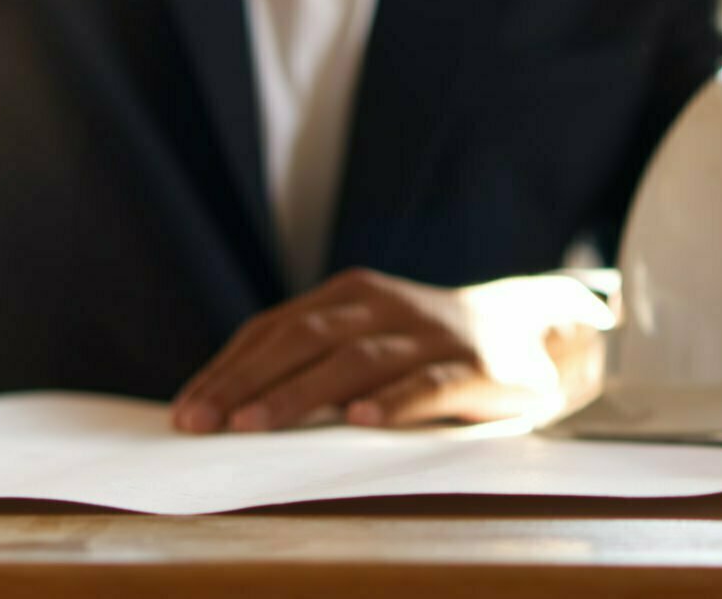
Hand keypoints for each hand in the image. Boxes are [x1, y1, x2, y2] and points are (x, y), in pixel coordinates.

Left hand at [170, 270, 610, 433]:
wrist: (534, 334)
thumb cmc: (427, 348)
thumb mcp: (369, 338)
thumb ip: (313, 361)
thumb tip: (230, 407)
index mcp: (352, 294)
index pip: (276, 328)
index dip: (229, 367)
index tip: (187, 410)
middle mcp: (386, 306)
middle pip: (305, 338)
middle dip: (247, 381)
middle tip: (203, 422)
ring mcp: (431, 334)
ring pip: (356, 360)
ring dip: (300, 394)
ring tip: (254, 426)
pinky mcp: (474, 368)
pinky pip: (428, 384)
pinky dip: (393, 401)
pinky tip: (360, 421)